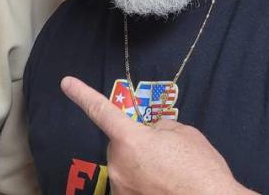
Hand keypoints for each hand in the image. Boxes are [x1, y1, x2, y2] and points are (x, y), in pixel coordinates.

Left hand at [61, 76, 253, 194]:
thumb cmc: (201, 169)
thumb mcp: (183, 134)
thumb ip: (158, 127)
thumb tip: (150, 132)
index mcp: (130, 139)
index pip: (100, 111)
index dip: (82, 95)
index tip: (66, 83)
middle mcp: (118, 164)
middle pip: (120, 145)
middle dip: (136, 144)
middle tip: (165, 154)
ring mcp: (121, 188)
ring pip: (125, 167)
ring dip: (140, 166)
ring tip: (169, 175)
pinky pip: (131, 185)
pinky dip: (143, 183)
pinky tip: (164, 186)